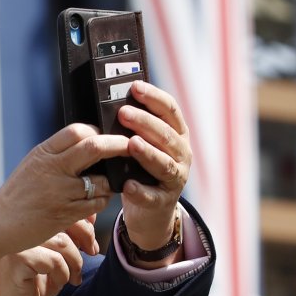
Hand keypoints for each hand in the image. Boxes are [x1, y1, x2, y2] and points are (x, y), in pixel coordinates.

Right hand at [0, 124, 127, 260]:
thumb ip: (57, 154)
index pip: (77, 131)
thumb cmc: (18, 195)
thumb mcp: (32, 165)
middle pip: (95, 147)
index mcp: (43, 153)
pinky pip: (98, 203)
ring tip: (106, 184)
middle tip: (130, 147)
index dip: (97, 131)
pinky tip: (95, 201)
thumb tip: (89, 141)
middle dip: (118, 145)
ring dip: (111, 182)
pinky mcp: (66, 214)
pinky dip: (102, 201)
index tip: (108, 136)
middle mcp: (52, 169)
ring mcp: (60, 192)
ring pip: (102, 180)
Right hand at [0, 223, 92, 295]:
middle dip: (85, 238)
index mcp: (25, 224)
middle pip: (62, 221)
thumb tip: (91, 218)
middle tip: (91, 254)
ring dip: (74, 262)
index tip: (90, 244)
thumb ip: (68, 238)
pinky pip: (53, 260)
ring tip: (72, 277)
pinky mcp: (16, 260)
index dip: (82, 223)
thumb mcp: (54, 259)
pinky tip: (58, 283)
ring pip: (61, 242)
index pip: (59, 210)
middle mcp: (18, 229)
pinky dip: (62, 274)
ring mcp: (15, 243)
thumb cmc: (28, 287)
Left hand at [118, 81, 191, 248]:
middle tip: (123, 113)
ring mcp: (176, 178)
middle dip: (145, 122)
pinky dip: (141, 190)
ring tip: (131, 144)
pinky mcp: (164, 201)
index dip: (154, 97)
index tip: (135, 86)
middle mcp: (181, 153)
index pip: (170, 110)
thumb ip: (134, 128)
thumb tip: (113, 103)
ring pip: (164, 164)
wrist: (151, 209)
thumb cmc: (141, 168)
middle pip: (166, 135)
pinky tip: (128, 184)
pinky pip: (153, 195)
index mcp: (176, 134)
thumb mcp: (143, 144)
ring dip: (148, 153)